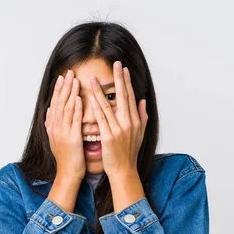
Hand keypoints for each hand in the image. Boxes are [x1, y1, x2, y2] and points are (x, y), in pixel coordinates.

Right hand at [45, 69, 85, 180]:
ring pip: (66, 109)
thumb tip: (50, 110)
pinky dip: (76, 109)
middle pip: (59, 103)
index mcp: (53, 127)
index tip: (62, 77)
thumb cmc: (67, 158)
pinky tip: (79, 98)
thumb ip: (53, 123)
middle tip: (68, 72)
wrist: (68, 174)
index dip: (59, 89)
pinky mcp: (71, 139)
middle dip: (64, 87)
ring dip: (70, 93)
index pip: (55, 104)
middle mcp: (55, 128)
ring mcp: (62, 133)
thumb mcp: (57, 139)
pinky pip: (74, 121)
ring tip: (74, 80)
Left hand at [89, 60, 147, 178]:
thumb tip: (143, 101)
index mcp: (136, 121)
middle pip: (123, 96)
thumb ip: (142, 116)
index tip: (123, 69)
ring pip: (108, 105)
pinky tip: (90, 98)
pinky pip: (101, 118)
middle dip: (119, 79)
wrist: (124, 170)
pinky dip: (96, 107)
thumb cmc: (129, 153)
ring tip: (93, 78)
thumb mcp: (140, 134)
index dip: (127, 82)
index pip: (131, 97)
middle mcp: (129, 123)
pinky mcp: (108, 136)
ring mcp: (119, 129)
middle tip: (115, 64)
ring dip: (100, 91)